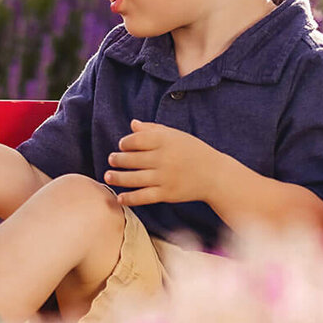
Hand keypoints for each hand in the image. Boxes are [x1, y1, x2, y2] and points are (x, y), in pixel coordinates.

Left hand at [104, 119, 220, 205]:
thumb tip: (133, 124)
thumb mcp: (176, 136)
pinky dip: (129, 198)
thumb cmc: (193, 152)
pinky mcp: (167, 193)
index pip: (136, 140)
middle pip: (132, 158)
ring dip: (117, 177)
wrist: (215, 175)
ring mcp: (164, 177)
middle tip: (112, 159)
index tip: (122, 145)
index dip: (125, 143)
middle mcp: (164, 158)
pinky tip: (120, 197)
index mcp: (166, 140)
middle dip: (118, 159)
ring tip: (108, 175)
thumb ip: (153, 130)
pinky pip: (143, 196)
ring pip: (133, 178)